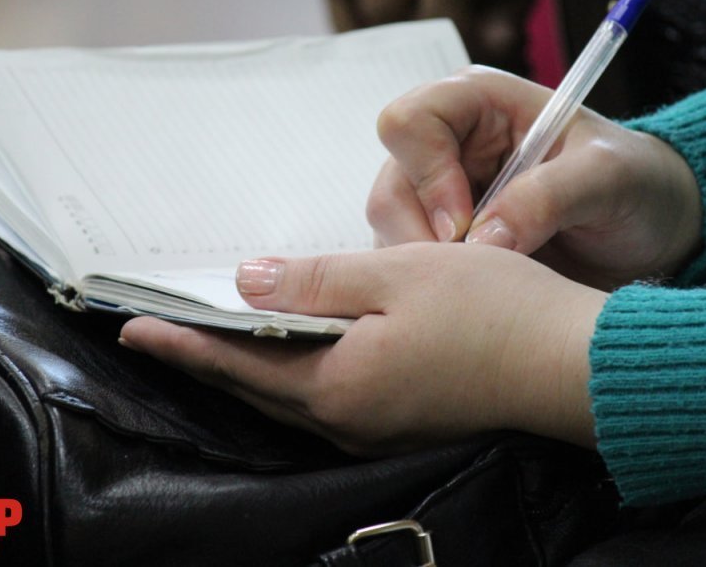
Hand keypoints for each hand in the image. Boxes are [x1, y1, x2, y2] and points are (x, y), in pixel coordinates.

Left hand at [119, 243, 605, 455]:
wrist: (573, 366)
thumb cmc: (496, 310)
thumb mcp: (399, 275)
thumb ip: (316, 280)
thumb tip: (247, 282)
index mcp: (337, 383)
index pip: (237, 361)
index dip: (182, 342)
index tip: (132, 329)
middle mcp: (348, 419)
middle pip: (256, 387)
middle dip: (205, 360)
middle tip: (161, 336)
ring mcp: (376, 429)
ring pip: (289, 398)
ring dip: (248, 370)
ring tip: (216, 344)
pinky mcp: (403, 424)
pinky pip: (326, 403)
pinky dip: (293, 377)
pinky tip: (295, 356)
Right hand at [367, 66, 702, 289]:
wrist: (652, 236)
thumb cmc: (637, 185)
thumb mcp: (610, 178)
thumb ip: (548, 196)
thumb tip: (482, 239)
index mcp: (478, 105)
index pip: (409, 123)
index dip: (427, 174)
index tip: (464, 225)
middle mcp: (447, 148)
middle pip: (391, 188)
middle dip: (423, 239)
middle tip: (475, 274)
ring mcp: (438, 200)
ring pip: (392, 237)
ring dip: (430, 272)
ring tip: (493, 288)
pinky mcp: (441, 246)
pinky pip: (409, 271)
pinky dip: (435, 292)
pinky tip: (483, 301)